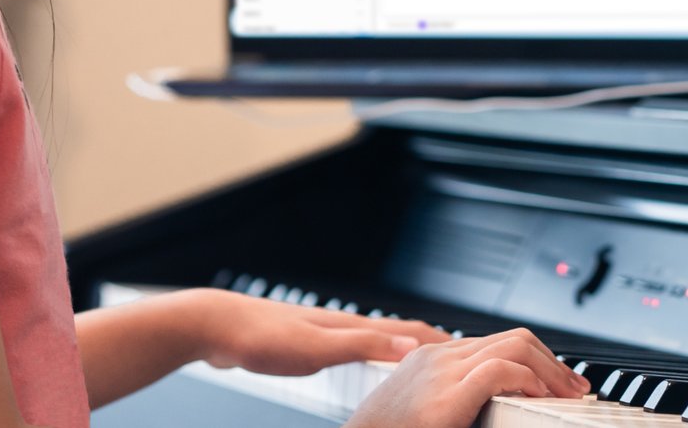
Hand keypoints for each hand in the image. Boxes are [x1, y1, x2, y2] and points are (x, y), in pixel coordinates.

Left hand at [192, 289, 453, 375]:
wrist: (215, 326)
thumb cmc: (258, 337)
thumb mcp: (316, 349)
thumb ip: (363, 347)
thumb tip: (412, 349)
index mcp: (350, 328)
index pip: (408, 333)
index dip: (441, 341)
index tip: (472, 348)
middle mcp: (342, 326)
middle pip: (396, 334)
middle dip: (429, 343)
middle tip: (459, 352)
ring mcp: (324, 333)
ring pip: (374, 341)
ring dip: (402, 348)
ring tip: (422, 358)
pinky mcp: (306, 344)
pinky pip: (351, 349)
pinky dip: (371, 355)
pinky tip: (362, 361)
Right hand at [346, 328, 588, 427]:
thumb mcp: (427, 408)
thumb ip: (457, 397)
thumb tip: (495, 402)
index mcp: (435, 359)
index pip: (499, 342)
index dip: (538, 359)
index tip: (558, 381)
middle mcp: (439, 357)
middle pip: (513, 339)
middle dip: (553, 361)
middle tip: (575, 386)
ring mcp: (441, 372)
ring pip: (513, 346)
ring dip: (551, 369)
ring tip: (569, 393)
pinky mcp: (446, 395)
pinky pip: (500, 370)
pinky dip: (529, 380)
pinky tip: (540, 397)